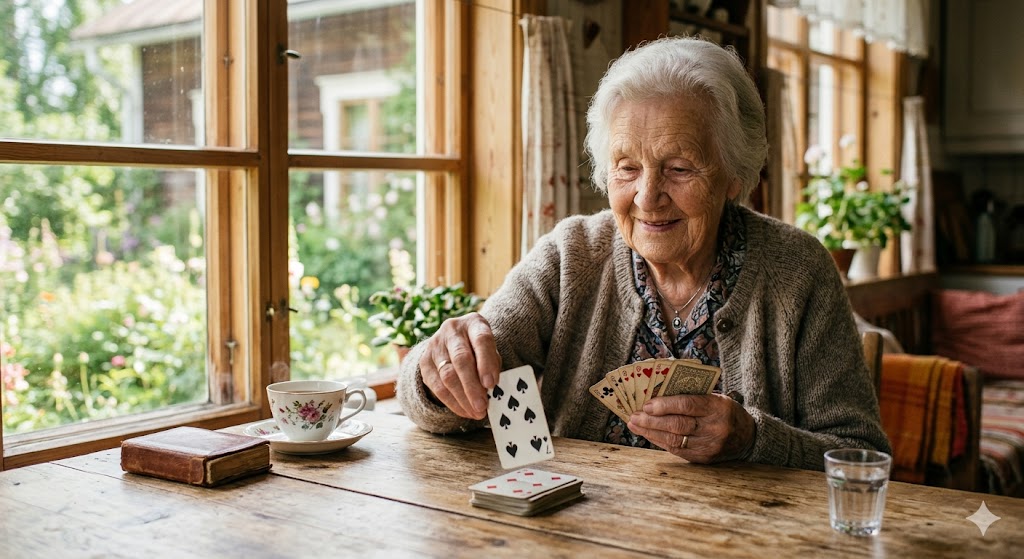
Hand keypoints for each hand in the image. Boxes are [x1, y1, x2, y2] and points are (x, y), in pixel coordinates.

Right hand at [419, 312, 501, 419]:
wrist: (454, 340)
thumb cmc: (479, 348)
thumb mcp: (491, 349)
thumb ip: (492, 364)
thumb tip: (489, 388)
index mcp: (474, 323)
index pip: (481, 340)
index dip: (486, 363)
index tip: (492, 384)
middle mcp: (452, 330)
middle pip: (461, 359)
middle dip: (472, 387)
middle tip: (482, 406)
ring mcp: (435, 345)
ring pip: (447, 375)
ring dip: (462, 398)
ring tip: (476, 412)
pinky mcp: (424, 361)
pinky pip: (436, 386)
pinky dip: (451, 402)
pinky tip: (464, 411)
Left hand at [627, 393, 754, 462]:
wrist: (748, 436)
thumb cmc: (725, 411)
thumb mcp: (716, 398)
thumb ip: (692, 396)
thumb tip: (658, 396)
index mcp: (718, 407)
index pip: (687, 405)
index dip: (665, 405)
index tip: (647, 404)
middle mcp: (715, 428)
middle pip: (677, 424)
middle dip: (652, 420)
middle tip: (634, 415)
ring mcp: (710, 446)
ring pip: (674, 439)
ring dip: (651, 432)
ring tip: (635, 424)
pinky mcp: (704, 459)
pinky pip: (677, 450)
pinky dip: (659, 441)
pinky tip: (648, 434)